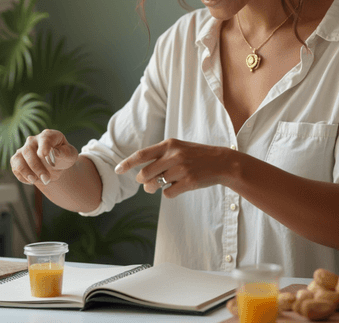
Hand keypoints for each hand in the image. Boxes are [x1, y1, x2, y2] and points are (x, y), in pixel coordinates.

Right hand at [10, 129, 77, 185]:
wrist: (56, 165)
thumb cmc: (64, 157)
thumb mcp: (70, 155)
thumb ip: (64, 153)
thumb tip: (54, 153)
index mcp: (48, 135)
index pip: (44, 138)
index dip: (44, 146)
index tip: (45, 155)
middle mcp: (33, 140)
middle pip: (29, 150)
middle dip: (37, 166)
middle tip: (46, 179)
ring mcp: (23, 149)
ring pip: (18, 159)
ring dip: (26, 172)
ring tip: (35, 181)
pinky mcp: (17, 160)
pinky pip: (15, 168)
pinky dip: (23, 177)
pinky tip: (33, 180)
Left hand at [114, 138, 231, 197]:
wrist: (222, 162)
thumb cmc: (196, 156)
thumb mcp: (178, 149)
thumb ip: (159, 158)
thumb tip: (141, 176)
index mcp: (169, 145)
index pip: (141, 155)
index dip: (127, 163)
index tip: (117, 170)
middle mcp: (173, 155)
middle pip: (144, 174)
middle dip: (142, 181)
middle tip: (146, 183)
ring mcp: (181, 169)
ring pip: (155, 184)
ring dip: (153, 188)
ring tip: (159, 185)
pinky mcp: (189, 182)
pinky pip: (168, 193)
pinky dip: (169, 193)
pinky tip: (177, 187)